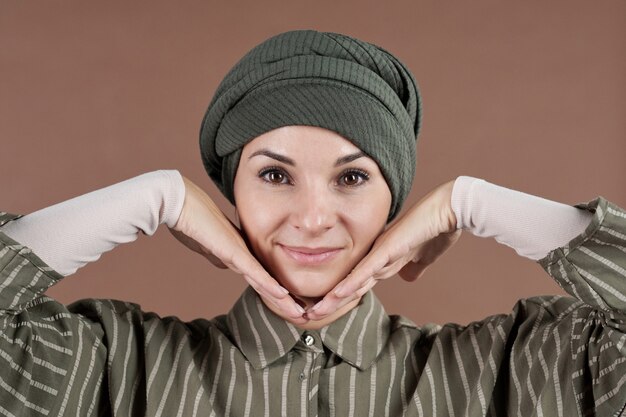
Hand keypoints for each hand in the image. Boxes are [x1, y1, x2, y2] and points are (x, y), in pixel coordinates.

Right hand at [169, 176, 306, 323]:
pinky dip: (269, 285)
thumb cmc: (190, 221)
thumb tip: (223, 262)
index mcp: (238, 253)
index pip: (260, 278)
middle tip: (301, 314)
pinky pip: (255, 272)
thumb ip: (217, 253)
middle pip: (268, 282)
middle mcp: (244, 254)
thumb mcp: (206, 245)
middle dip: (284, 301)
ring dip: (283, 300)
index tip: (288, 305)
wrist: (181, 204)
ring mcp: (240, 253)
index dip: (274, 293)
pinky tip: (283, 296)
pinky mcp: (233, 253)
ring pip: (266, 282)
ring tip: (299, 313)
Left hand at [306, 180, 461, 320]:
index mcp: (384, 259)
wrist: (447, 209)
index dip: (344, 299)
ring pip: (352, 281)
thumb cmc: (437, 229)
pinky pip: (366, 270)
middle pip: (350, 285)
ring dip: (333, 299)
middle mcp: (377, 256)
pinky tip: (336, 295)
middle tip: (310, 316)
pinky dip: (351, 284)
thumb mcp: (424, 256)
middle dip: (331, 303)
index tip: (329, 311)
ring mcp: (380, 252)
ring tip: (314, 313)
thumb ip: (414, 267)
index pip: (360, 284)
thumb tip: (408, 278)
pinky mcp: (387, 249)